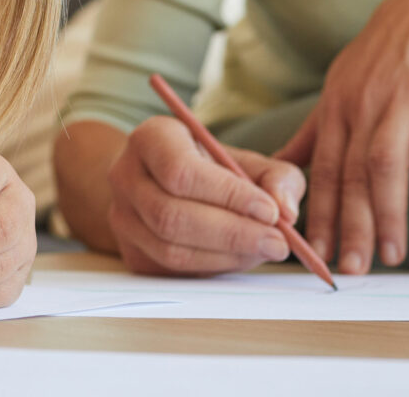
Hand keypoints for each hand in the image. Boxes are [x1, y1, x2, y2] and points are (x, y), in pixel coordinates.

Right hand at [107, 114, 304, 274]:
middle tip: (277, 242)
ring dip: (226, 256)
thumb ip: (277, 176)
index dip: (228, 196)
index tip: (270, 212)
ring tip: (264, 249)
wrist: (161, 183)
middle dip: (232, 234)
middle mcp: (125, 175)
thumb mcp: (245, 159)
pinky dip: (214, 268)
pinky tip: (238, 256)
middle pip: (171, 216)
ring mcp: (122, 217)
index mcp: (150, 138)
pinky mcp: (131, 253)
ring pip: (171, 250)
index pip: (181, 172)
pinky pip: (172, 270)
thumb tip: (286, 211)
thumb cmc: (209, 168)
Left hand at [276, 0, 408, 274]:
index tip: (310, 253)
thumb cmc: (389, 54)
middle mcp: (363, 104)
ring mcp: (403, 100)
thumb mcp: (342, 84)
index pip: (319, 168)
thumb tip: (278, 168)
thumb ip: (315, 130)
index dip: (315, 213)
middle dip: (347, 226)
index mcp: (335, 104)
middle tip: (349, 269)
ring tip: (391, 256)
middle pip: (349, 174)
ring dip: (388, 215)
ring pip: (386, 167)